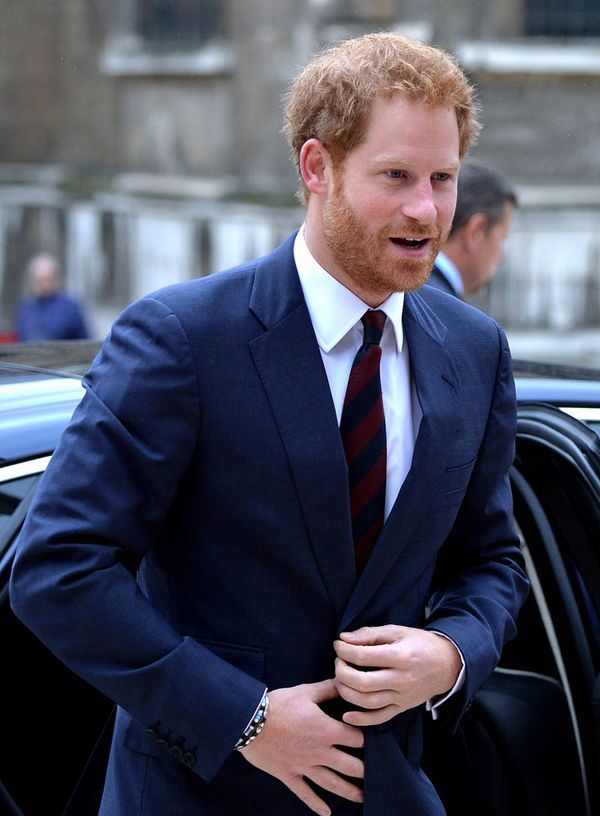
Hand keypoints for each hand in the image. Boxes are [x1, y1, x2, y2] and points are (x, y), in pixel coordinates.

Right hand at [239, 679, 363, 815]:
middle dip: (364, 771)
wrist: (250, 722)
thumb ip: (328, 688)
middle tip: (376, 776)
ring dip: (348, 791)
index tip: (377, 743)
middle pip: (350, 766)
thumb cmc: (279, 704)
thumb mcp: (306, 691)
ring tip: (362, 798)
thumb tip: (345, 681)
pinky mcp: (289, 775)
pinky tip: (326, 813)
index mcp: (327, 730)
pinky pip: (305, 793)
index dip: (368, 741)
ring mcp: (304, 766)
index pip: (356, 739)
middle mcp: (319, 752)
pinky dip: (316, 804)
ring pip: (332, 783)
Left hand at [333, 625, 461, 726]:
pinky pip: (380, 718)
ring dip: (347, 692)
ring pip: (368, 702)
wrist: (447, 664)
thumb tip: (344, 638)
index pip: (364, 657)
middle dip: (342, 672)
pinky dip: (362, 720)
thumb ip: (370, 634)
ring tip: (339, 680)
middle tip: (338, 662)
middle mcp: (401, 680)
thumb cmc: (419, 644)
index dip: (344, 651)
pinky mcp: (402, 708)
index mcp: (400, 657)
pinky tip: (347, 716)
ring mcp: (402, 697)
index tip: (338, 644)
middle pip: (363, 682)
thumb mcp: (397, 631)